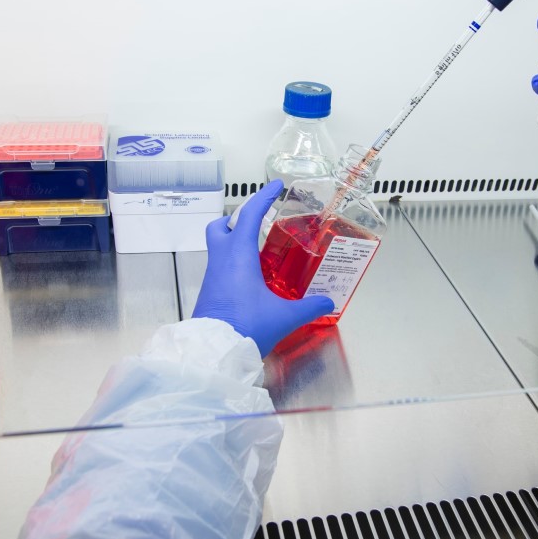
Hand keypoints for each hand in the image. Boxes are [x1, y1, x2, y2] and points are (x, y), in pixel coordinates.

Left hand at [192, 180, 333, 356]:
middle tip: (256, 222)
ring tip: (260, 253)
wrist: (214, 352)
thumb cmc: (246, 325)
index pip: (248, 215)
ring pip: (218, 249)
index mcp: (238, 255)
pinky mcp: (210, 293)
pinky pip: (220, 269)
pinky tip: (251, 280)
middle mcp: (221, 261)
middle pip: (219, 227)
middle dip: (235, 220)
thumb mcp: (284, 316)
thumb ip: (309, 307)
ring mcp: (212, 277)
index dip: (262, 197)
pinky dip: (234, 266)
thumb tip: (327, 302)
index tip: (274, 186)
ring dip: (235, 244)